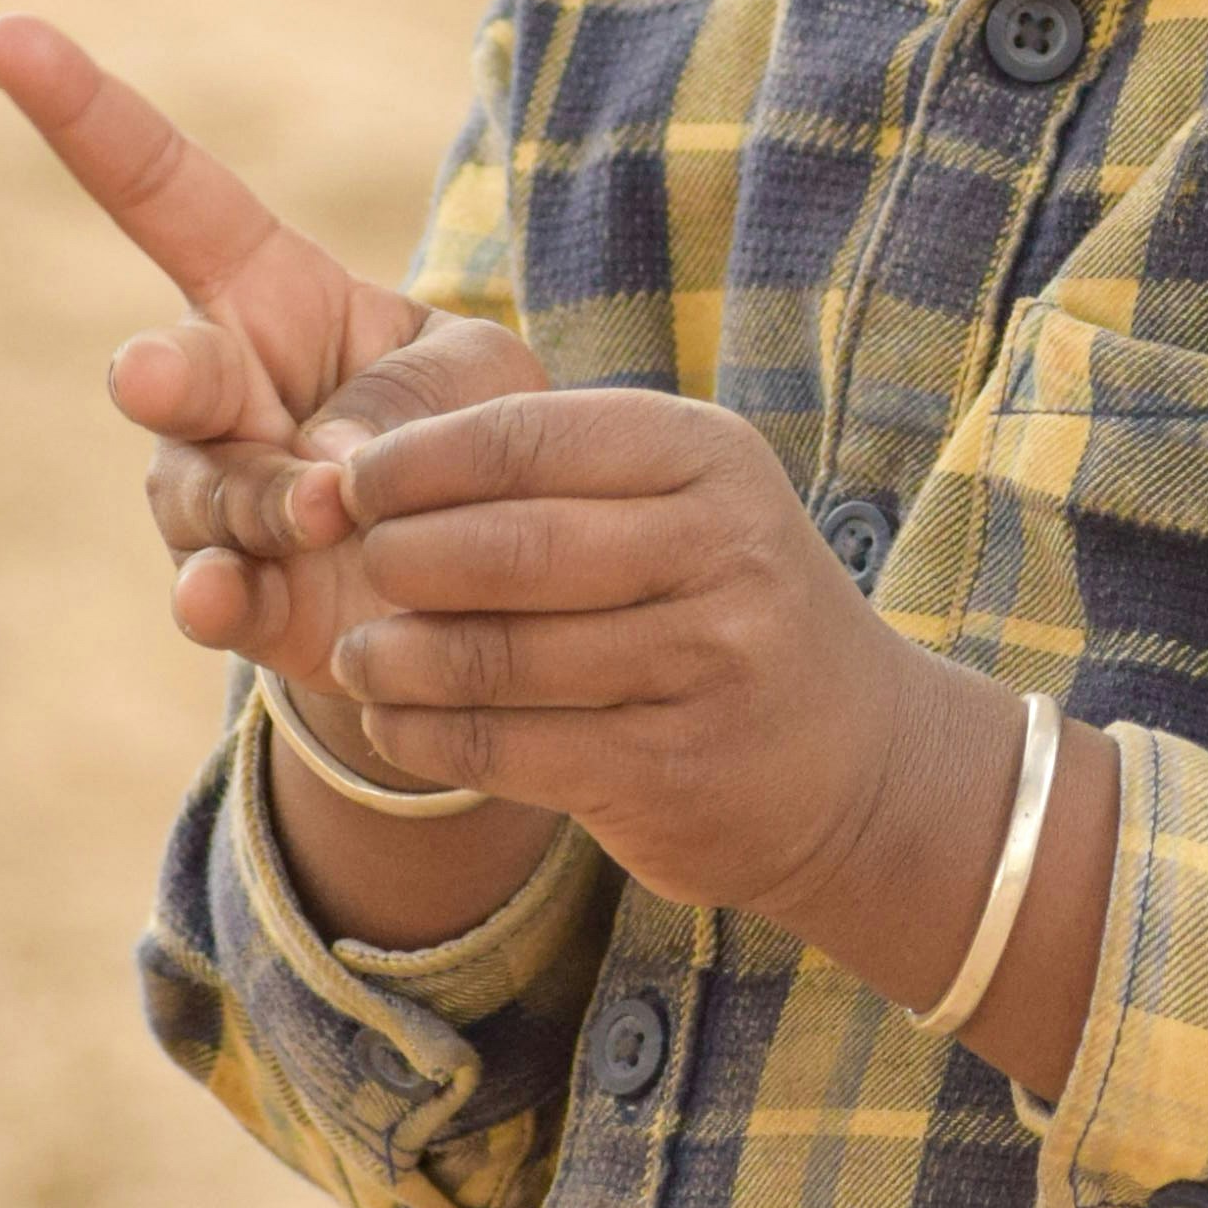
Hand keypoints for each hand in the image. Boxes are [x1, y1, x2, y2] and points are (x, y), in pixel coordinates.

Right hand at [0, 9, 524, 689]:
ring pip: (198, 489)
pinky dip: (215, 599)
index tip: (9, 34)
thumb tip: (326, 471)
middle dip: (161, 372)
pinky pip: (206, 593)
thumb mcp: (485, 384)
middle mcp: (221, 390)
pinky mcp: (238, 596)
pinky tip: (219, 599)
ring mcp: (215, 496)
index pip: (167, 191)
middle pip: (164, 366)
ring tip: (326, 513)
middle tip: (161, 378)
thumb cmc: (481, 442)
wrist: (497, 586)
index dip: (89, 116)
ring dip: (261, 499)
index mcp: (274, 293)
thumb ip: (415, 400)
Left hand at [318, 387, 987, 952]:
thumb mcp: (676, 504)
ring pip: (498, 658)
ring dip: (397, 661)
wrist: (860, 762)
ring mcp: (707, 666)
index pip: (529, 437)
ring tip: (360, 659)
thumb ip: (547, 478)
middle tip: (352, 571)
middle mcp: (723, 551)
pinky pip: (508, 750)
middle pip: (509, 548)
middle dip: (402, 558)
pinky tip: (393, 726)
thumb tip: (352, 466)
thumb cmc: (721, 605)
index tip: (347, 484)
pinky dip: (426, 738)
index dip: (414, 461)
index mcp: (709, 457)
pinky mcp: (672, 771)